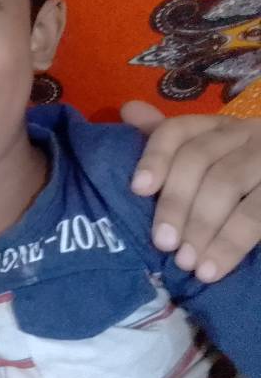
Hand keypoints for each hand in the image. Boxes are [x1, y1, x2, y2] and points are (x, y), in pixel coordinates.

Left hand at [121, 101, 260, 282]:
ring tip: (186, 263)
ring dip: (201, 226)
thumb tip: (129, 109)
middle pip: (198, 158)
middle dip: (175, 202)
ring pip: (226, 183)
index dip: (154, 157)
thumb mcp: (206, 159)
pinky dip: (230, 244)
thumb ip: (169, 143)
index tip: (137, 189)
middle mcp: (245, 134)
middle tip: (163, 243)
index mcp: (216, 127)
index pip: (178, 130)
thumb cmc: (241, 179)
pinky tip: (212, 268)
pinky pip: (257, 214)